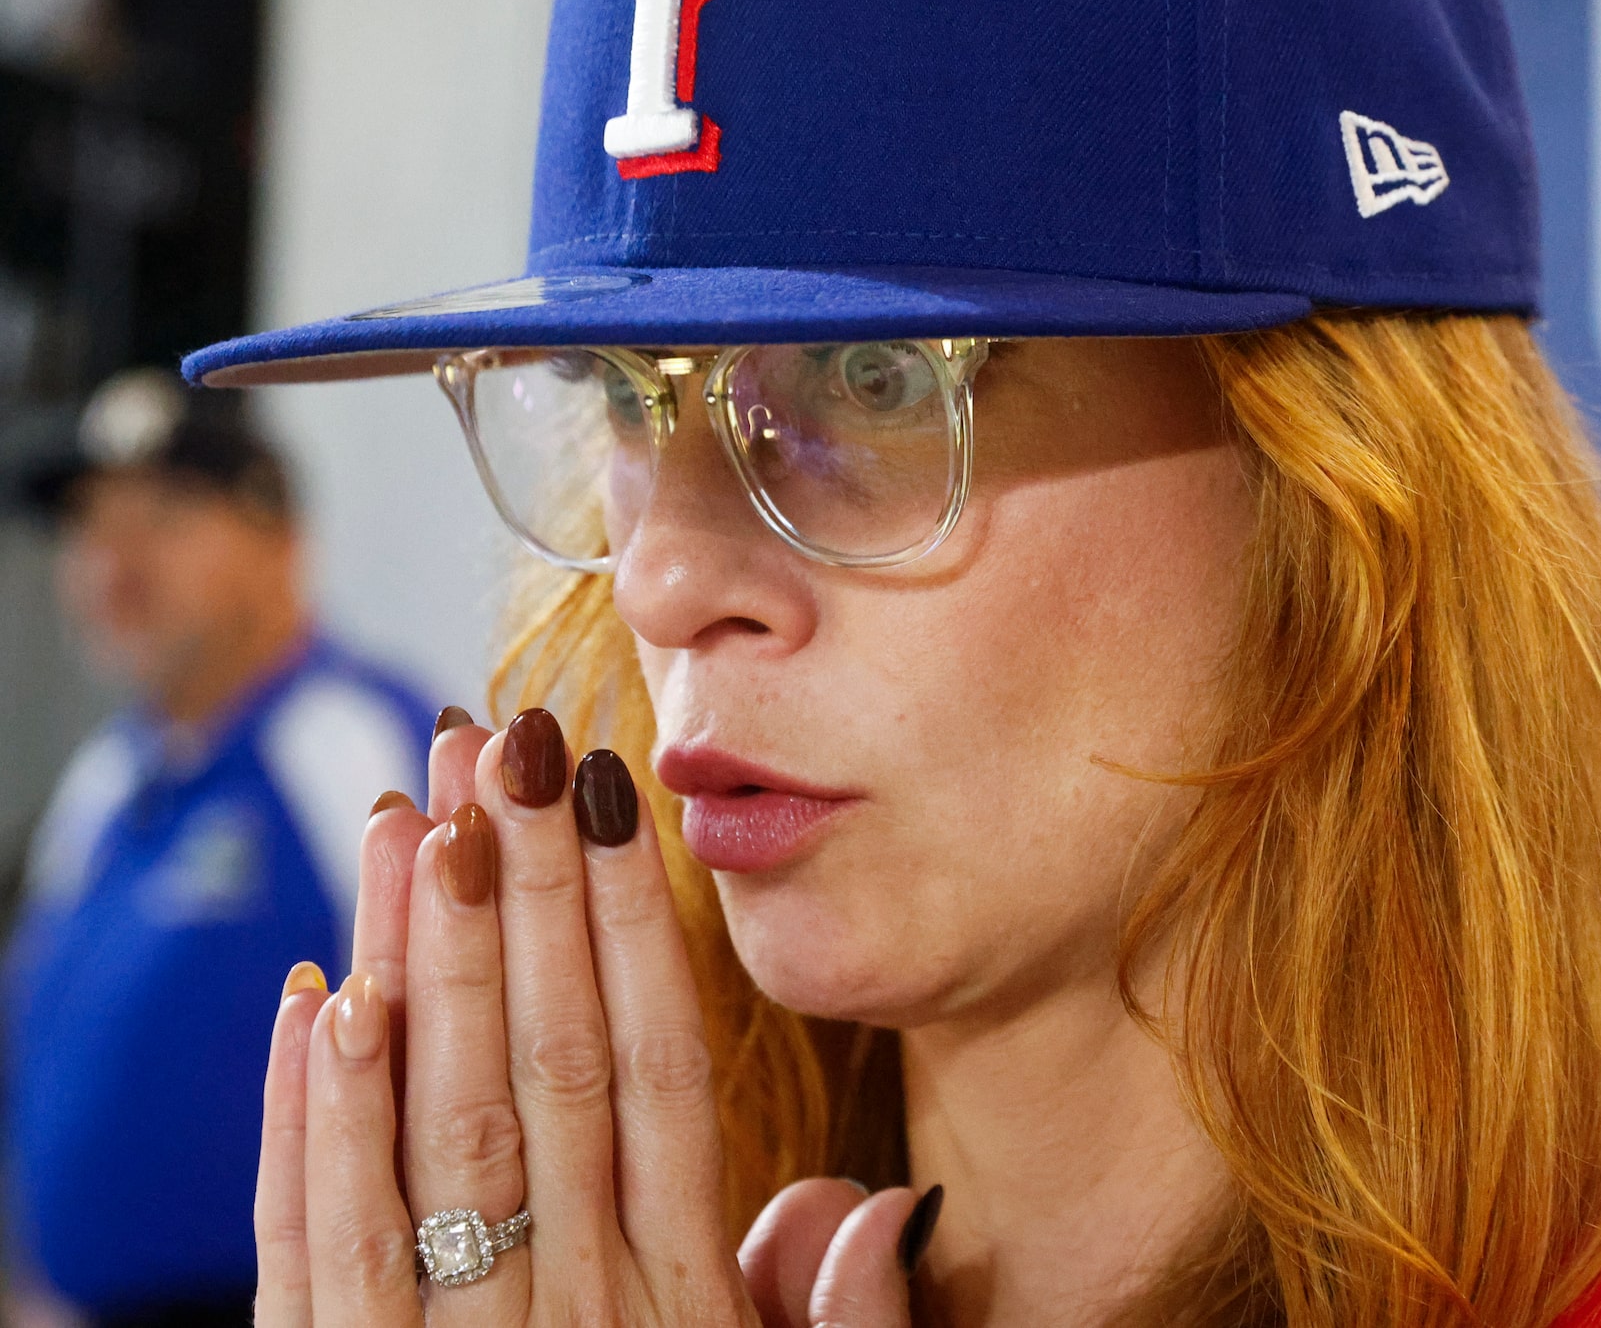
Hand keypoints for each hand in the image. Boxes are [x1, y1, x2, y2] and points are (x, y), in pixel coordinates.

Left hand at [254, 708, 932, 1325]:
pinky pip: (321, 1243)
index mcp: (679, 1296)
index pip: (656, 1069)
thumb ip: (837, 1319)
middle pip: (543, 1064)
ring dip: (420, 958)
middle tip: (500, 745)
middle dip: (522, 894)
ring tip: (413, 814)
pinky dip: (308, 1117)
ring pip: (428, 1124)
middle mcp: (571, 1303)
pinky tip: (319, 995)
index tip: (611, 800)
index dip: (633, 927)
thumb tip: (877, 1203)